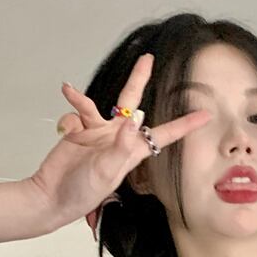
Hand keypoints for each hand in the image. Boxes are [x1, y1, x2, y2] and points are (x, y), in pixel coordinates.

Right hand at [28, 54, 211, 234]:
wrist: (52, 196)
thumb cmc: (81, 193)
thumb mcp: (107, 172)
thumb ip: (120, 146)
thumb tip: (134, 121)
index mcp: (133, 151)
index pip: (165, 135)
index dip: (185, 124)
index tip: (204, 115)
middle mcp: (117, 139)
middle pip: (131, 102)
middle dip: (138, 80)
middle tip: (146, 59)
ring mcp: (97, 134)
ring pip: (95, 105)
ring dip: (81, 99)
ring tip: (70, 92)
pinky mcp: (79, 132)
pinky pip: (76, 115)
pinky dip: (68, 118)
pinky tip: (64, 132)